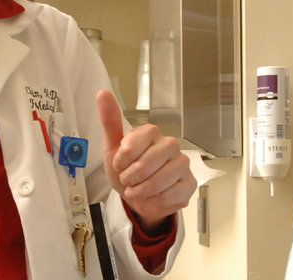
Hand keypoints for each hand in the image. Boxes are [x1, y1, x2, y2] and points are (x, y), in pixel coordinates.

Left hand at [96, 89, 196, 232]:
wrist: (136, 197)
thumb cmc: (126, 170)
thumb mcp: (112, 148)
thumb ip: (110, 121)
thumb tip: (103, 93)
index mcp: (151, 133)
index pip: (135, 143)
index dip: (123, 159)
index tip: (119, 164)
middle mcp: (170, 145)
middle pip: (147, 164)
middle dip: (131, 178)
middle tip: (127, 181)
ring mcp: (182, 164)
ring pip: (159, 181)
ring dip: (141, 191)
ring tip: (137, 190)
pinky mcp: (190, 183)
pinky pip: (171, 195)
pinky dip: (155, 201)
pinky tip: (153, 197)